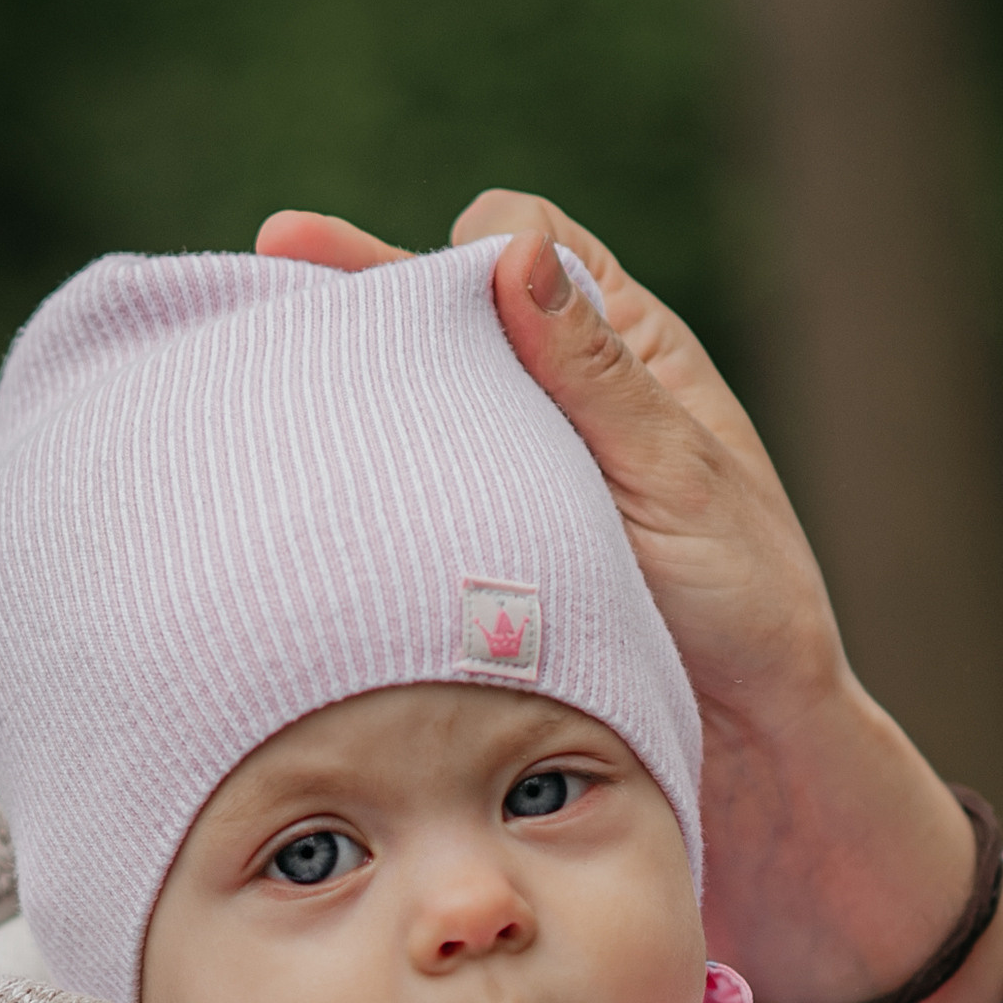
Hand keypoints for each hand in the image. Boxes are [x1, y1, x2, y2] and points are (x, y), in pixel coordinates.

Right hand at [251, 197, 1002, 1002]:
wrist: (752, 756)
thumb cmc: (747, 609)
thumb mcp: (673, 477)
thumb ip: (593, 371)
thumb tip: (515, 249)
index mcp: (626, 353)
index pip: (524, 246)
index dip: (460, 249)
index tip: (394, 276)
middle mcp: (563, 400)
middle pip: (445, 313)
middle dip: (359, 292)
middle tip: (265, 265)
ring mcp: (517, 475)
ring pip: (418, 403)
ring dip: (348, 386)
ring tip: (249, 364)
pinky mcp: (482, 549)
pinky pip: (408, 494)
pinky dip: (357, 478)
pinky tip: (288, 475)